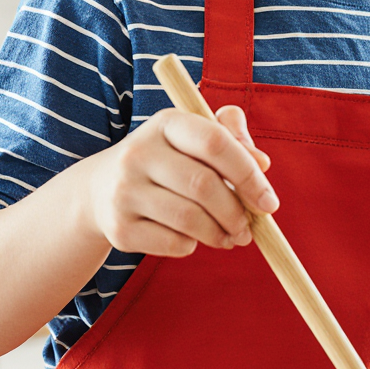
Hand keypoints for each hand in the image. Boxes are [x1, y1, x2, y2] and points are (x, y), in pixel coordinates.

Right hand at [85, 105, 277, 257]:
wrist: (100, 190)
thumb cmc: (167, 161)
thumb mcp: (194, 138)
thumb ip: (232, 138)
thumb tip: (262, 163)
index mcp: (166, 123)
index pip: (215, 142)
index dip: (249, 174)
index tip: (270, 203)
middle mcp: (138, 152)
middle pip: (204, 185)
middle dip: (236, 213)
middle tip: (249, 228)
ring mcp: (124, 191)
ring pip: (189, 219)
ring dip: (220, 234)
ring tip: (231, 237)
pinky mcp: (119, 228)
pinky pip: (173, 243)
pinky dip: (193, 245)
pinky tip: (195, 239)